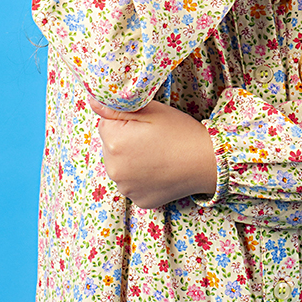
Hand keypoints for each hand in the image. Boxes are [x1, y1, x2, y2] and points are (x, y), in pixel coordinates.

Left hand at [88, 96, 217, 207]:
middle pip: (110, 145)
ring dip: (131, 158)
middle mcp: (114, 169)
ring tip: (157, 152)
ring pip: (120, 164)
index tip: (144, 121)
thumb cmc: (180, 131)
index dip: (125, 118)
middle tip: (152, 136)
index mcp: (114, 142)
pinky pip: (132, 182)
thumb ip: (117, 106)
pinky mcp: (138, 200)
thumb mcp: (151, 110)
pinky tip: (159, 168)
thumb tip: (93, 100)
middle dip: (125, 138)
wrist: (207, 161)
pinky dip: (141, 175)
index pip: (105, 122)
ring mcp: (126, 188)